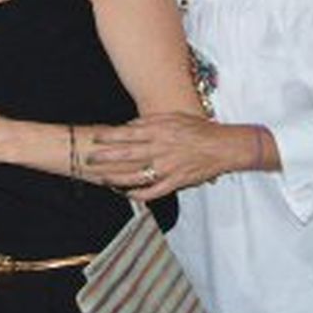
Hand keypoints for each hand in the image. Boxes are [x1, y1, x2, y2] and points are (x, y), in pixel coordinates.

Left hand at [78, 113, 246, 200]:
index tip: (95, 138)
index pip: (127, 134)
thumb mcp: (173, 117)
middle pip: (127, 154)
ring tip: (103, 178)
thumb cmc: (198, 129)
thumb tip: (128, 126)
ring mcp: (168, 168)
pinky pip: (153, 191)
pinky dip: (139, 195)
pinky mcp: (176, 182)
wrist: (223, 147)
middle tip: (89, 159)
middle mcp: (160, 149)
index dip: (109, 136)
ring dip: (117, 178)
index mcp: (159, 131)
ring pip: (136, 176)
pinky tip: (127, 194)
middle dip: (105, 157)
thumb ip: (149, 122)